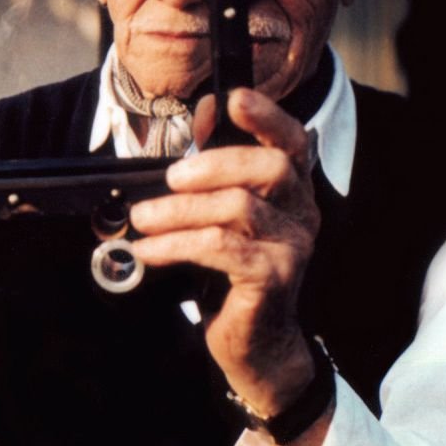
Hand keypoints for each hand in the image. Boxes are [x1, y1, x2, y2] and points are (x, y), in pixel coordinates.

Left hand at [130, 88, 319, 417]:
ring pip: (238, 208)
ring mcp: (293, 247)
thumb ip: (216, 165)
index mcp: (293, 192)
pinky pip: (221, 248)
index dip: (267, 116)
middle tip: (170, 178)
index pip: (293, 141)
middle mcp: (303, 214)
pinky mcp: (273, 278)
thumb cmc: (235, 275)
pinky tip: (148, 251)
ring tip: (143, 219)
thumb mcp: (223, 215)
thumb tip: (206, 110)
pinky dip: (176, 245)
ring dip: (179, 210)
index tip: (233, 99)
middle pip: (269, 168)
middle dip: (213, 163)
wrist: (255, 346)